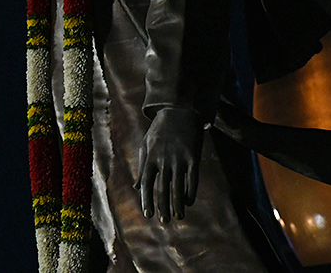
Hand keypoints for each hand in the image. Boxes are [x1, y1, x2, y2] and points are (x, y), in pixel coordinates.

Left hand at [133, 107, 202, 222]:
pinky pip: (192, 178)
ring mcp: (179, 158)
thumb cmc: (161, 129)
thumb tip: (136, 187)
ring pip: (178, 187)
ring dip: (178, 203)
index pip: (147, 184)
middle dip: (163, 206)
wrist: (180, 109)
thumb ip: (142, 166)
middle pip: (163, 188)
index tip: (148, 214)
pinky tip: (189, 201)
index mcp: (151, 157)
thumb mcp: (147, 144)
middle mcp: (164, 160)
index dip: (147, 200)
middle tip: (164, 221)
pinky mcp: (193, 156)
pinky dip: (191, 191)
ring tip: (178, 216)